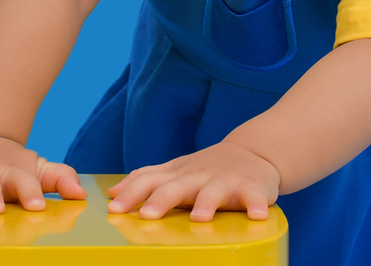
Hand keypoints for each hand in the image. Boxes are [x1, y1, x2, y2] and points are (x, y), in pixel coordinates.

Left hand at [106, 140, 280, 221]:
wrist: (254, 152)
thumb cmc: (206, 169)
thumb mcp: (175, 171)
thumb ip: (146, 180)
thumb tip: (112, 194)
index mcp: (177, 174)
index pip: (149, 180)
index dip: (132, 193)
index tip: (114, 209)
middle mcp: (198, 176)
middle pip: (177, 186)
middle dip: (162, 199)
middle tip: (147, 215)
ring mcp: (225, 181)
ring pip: (214, 191)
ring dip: (207, 203)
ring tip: (199, 218)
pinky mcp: (252, 188)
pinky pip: (255, 196)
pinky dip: (256, 204)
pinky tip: (258, 215)